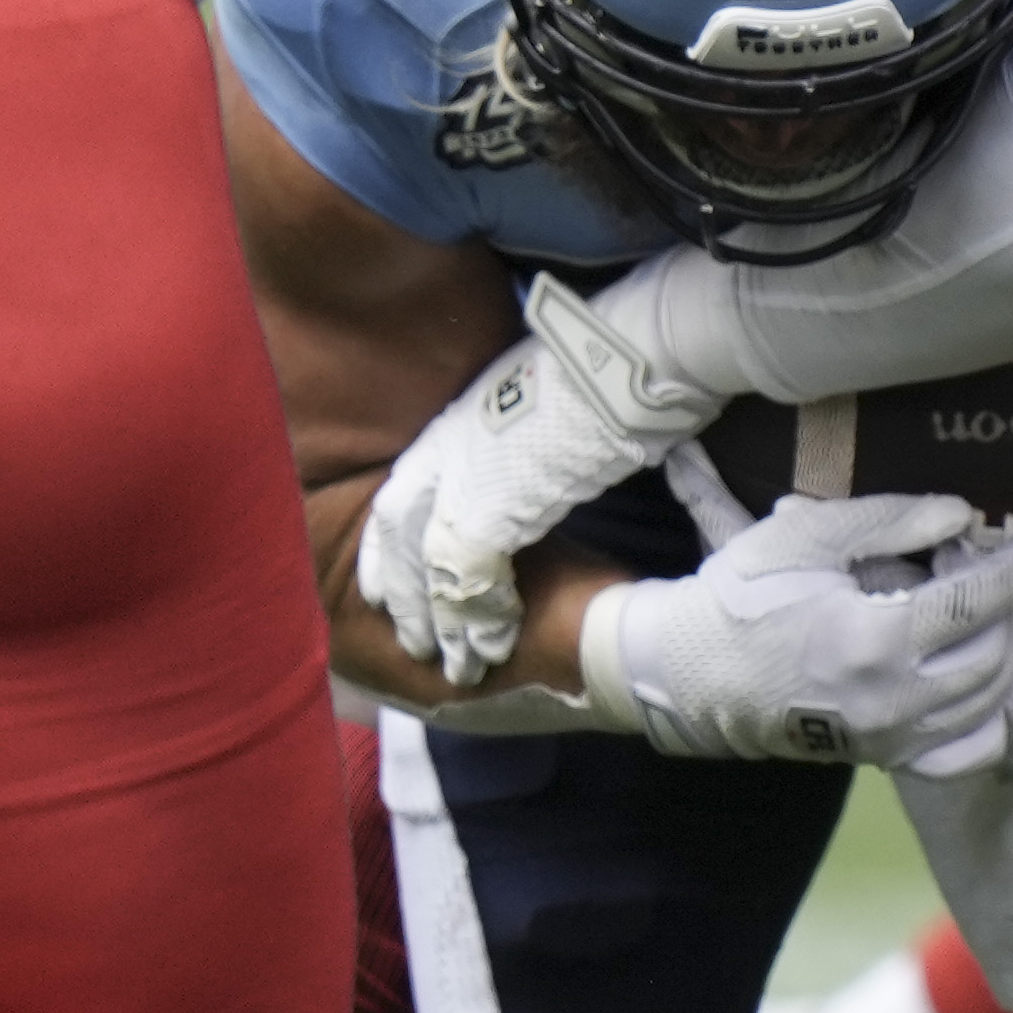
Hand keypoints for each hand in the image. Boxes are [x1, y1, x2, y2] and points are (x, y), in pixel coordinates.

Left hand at [361, 272, 736, 683]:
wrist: (629, 354)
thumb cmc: (605, 368)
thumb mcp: (538, 396)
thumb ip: (514, 429)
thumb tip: (525, 449)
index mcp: (460, 417)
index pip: (403, 489)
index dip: (390, 541)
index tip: (384, 577)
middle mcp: (450, 445)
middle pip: (399, 529)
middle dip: (398, 587)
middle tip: (404, 631)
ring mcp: (467, 475)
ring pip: (428, 564)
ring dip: (435, 618)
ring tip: (446, 659)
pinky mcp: (496, 507)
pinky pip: (468, 578)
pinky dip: (476, 620)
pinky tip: (486, 648)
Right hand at [578, 491, 1012, 763]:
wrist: (695, 671)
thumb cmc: (746, 594)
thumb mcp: (807, 536)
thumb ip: (890, 520)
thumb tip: (962, 516)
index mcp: (874, 639)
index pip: (978, 603)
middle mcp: (893, 699)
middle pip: (995, 653)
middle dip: (1008, 605)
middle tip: (979, 571)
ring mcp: (891, 739)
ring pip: (990, 701)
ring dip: (1003, 652)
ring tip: (978, 616)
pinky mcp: (885, 759)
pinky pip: (966, 754)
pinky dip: (987, 718)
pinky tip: (975, 682)